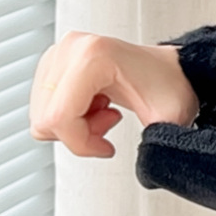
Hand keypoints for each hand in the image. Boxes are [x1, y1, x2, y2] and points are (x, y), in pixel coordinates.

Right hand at [29, 32, 199, 157]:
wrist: (172, 72)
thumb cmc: (171, 88)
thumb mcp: (168, 120)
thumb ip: (157, 147)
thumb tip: (147, 167)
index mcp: (94, 56)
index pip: (59, 117)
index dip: (81, 143)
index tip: (107, 147)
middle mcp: (72, 48)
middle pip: (46, 118)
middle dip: (79, 133)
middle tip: (110, 122)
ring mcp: (60, 53)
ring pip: (42, 115)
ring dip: (75, 126)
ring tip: (106, 112)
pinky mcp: (55, 62)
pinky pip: (44, 106)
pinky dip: (69, 117)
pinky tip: (96, 106)